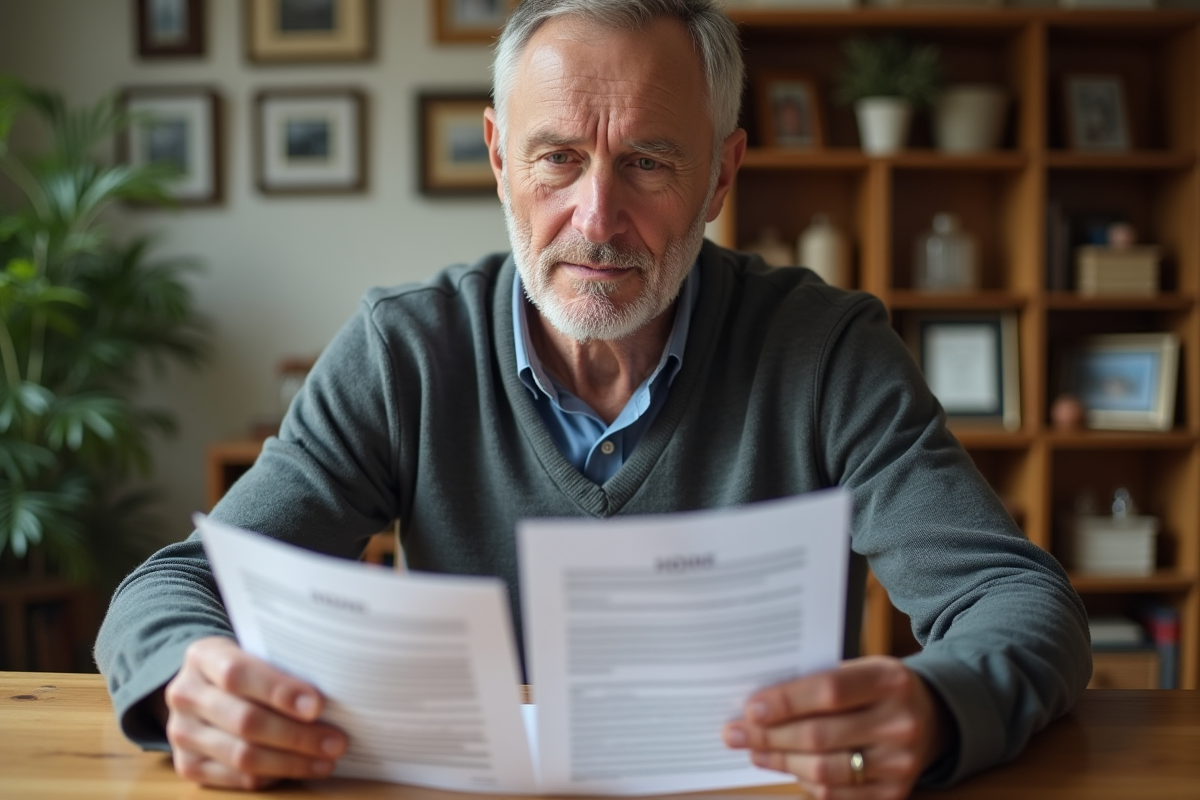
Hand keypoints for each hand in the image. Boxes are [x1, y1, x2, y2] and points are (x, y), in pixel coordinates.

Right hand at [162, 636, 348, 789]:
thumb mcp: (257, 650)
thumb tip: (337, 691)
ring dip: (291, 762)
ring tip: (326, 761)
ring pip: (241, 755)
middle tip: (336, 742)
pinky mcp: (187, 764)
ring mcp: (181, 732)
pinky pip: (235, 778)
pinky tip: (299, 769)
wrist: (204, 685)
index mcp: (203, 656)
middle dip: (297, 735)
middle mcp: (185, 694)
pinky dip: (272, 776)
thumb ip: (284, 665)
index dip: (279, 691)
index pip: (238, 674)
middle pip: (245, 721)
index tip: (317, 706)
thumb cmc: (248, 666)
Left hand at [722, 656, 949, 798]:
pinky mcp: (895, 793)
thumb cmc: (879, 688)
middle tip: (734, 733)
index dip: (785, 702)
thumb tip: (759, 704)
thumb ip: (819, 682)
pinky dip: (804, 782)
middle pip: (819, 735)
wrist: (932, 718)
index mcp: (889, 680)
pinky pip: (836, 795)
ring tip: (753, 750)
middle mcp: (900, 723)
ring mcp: (900, 764)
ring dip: (780, 761)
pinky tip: (784, 767)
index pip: (829, 692)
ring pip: (824, 770)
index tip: (749, 708)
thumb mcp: (861, 668)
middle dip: (768, 736)